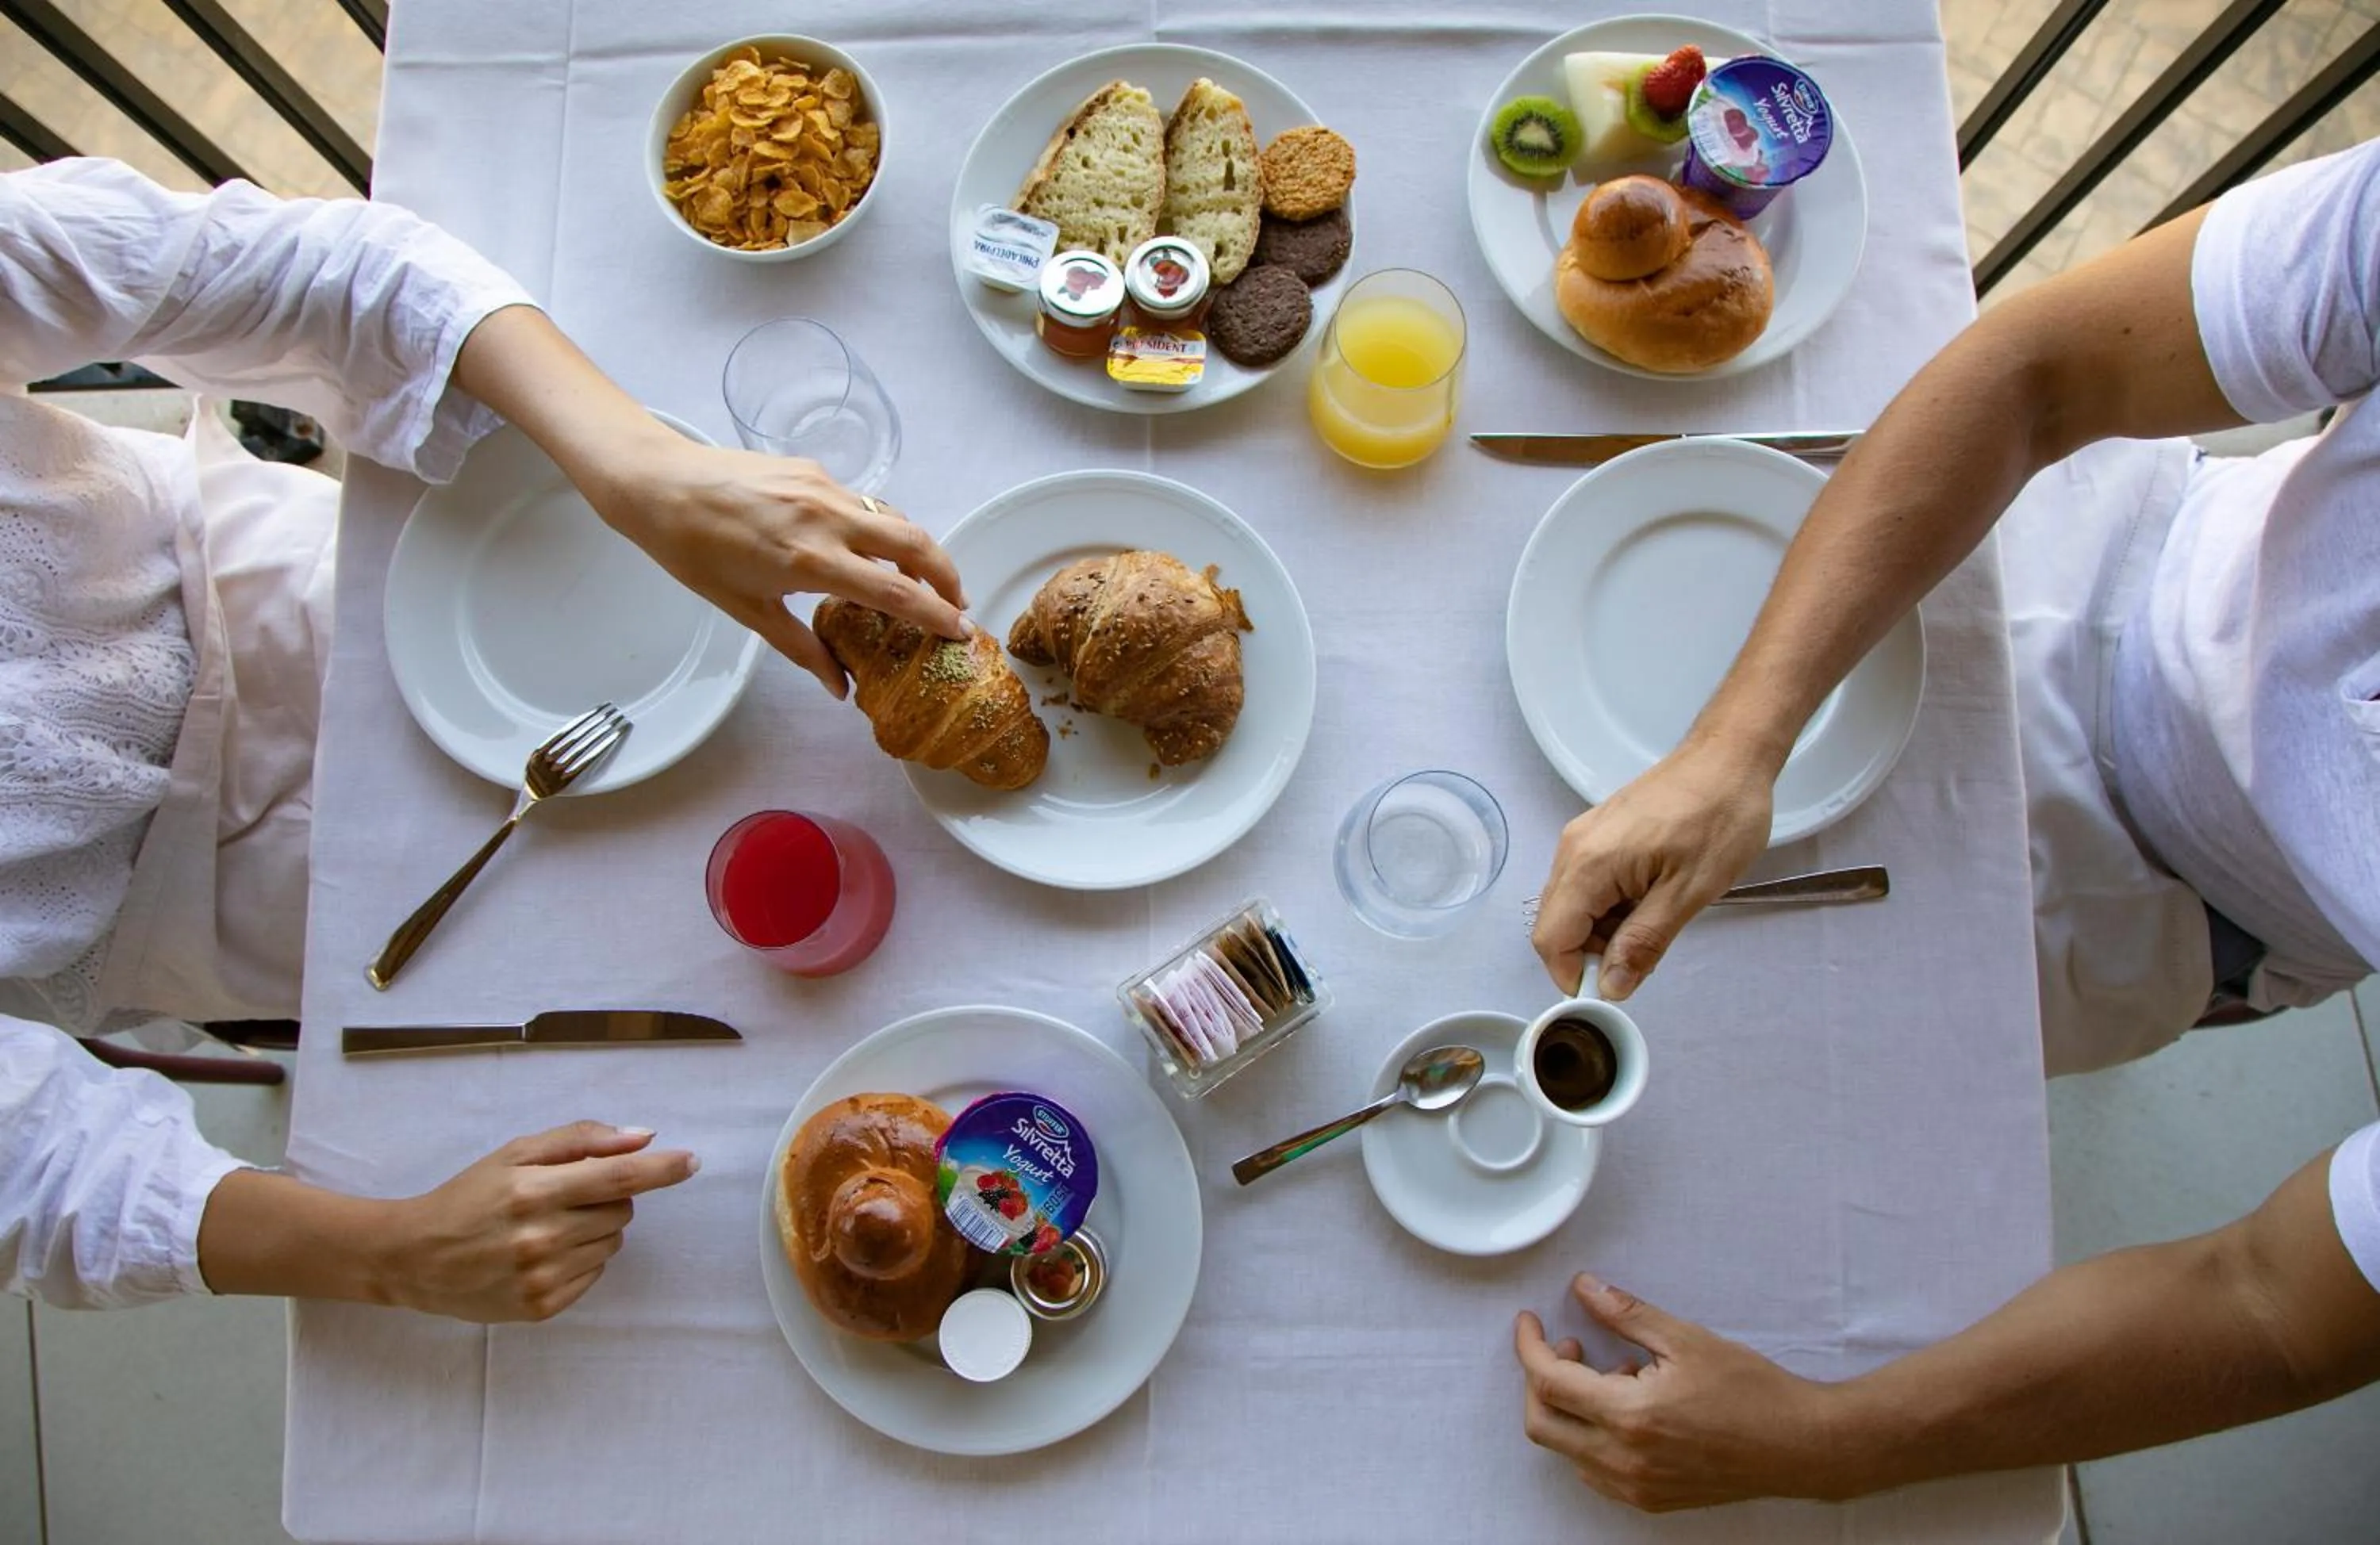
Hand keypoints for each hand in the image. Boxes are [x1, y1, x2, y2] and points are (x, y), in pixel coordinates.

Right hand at [378, 1122, 698, 1322]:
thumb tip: (643, 1137)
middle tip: (563, 1197)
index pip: (619, 1178)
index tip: (692, 1161)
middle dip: (606, 1198)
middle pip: (620, 1210)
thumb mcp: (516, 1153)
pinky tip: (542, 1255)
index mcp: (534, 1190)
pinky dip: (580, 1261)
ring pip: (612, 1243)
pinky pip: (594, 1275)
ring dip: (594, 1230)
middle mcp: (541, 1237)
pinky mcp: (542, 1307)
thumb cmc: (469, 1196)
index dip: (662, 1169)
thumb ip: (580, 1140)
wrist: (415, 1257)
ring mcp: (542, 1277)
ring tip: (547, 1227)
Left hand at [579, 433, 967, 696]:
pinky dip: (879, 527)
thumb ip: (803, 648)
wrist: (658, 485)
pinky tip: (867, 548)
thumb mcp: (748, 611)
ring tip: (921, 579)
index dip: (937, 615)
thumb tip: (840, 687)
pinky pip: (862, 502)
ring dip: (917, 550)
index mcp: (811, 561)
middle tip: (959, 603)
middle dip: (947, 574)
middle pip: (915, 544)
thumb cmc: (693, 552)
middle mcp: (827, 518)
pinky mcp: (812, 470)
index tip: (962, 633)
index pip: (896, 592)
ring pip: (892, 518)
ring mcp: (823, 488)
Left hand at [1514, 1274, 1849, 1510]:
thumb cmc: (1752, 1391)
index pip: (1548, 1382)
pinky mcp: (1650, 1500)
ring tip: (1615, 1373)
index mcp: (1630, 1416)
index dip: (1529, 1346)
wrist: (1799, 1446)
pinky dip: (1592, 1437)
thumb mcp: (1686, 1339)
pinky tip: (1627, 1408)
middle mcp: (1624, 1460)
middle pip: (1542, 1423)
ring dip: (1571, 1408)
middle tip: (1570, 1346)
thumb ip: (1626, 1315)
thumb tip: (1584, 1288)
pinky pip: (1594, 1471)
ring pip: (1567, 1449)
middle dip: (1540, 1379)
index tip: (1530, 1322)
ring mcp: (1635, 1487)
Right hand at [1530, 737, 1774, 998]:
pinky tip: (1649, 901)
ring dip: (1602, 931)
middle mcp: (1572, 849)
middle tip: (1643, 958)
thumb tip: (1611, 988)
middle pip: (1556, 924)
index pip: (1552, 938)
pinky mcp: (1599, 832)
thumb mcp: (1689, 892)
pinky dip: (1609, 906)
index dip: (1573, 975)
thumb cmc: (1719, 818)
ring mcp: (1583, 837)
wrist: (1730, 756)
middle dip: (1590, 955)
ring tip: (1654, 926)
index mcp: (1589, 865)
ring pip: (1571, 905)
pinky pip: (1586, 883)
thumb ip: (1644, 943)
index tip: (1614, 989)